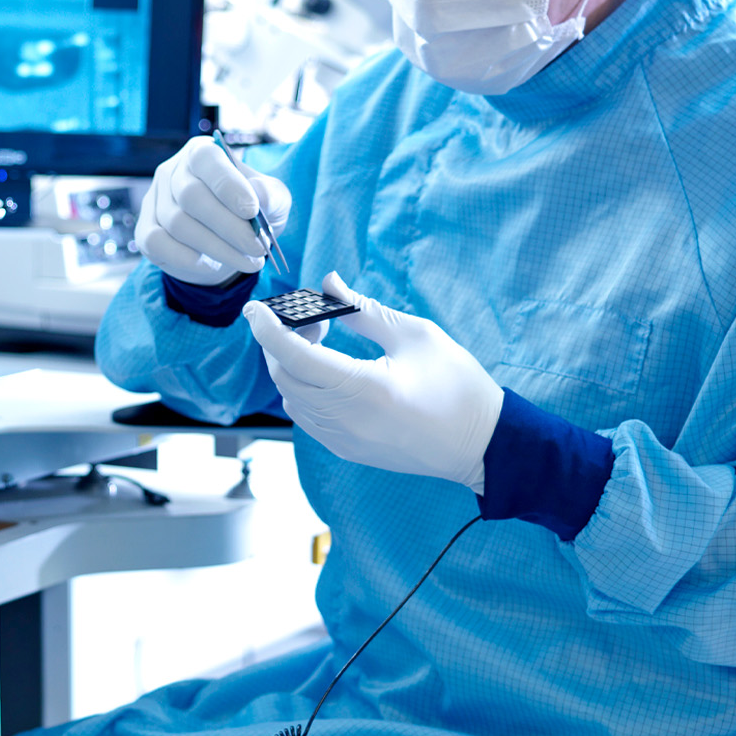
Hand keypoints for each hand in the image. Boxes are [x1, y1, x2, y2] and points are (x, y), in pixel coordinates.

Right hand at [136, 136, 290, 286]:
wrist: (229, 241)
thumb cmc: (250, 212)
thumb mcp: (272, 199)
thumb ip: (271, 195)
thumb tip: (259, 196)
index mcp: (202, 152)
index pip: (206, 159)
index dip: (227, 184)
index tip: (252, 211)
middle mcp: (173, 171)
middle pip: (191, 196)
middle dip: (228, 227)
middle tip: (257, 248)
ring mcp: (155, 199)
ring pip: (177, 224)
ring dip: (217, 248)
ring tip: (248, 261)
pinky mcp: (145, 229)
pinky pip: (157, 243)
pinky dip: (187, 258)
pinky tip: (212, 265)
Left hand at [243, 272, 502, 491]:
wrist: (482, 444)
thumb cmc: (457, 385)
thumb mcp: (415, 335)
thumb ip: (364, 310)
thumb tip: (329, 284)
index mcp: (363, 389)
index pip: (294, 356)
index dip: (267, 329)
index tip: (254, 308)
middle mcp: (346, 421)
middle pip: (285, 377)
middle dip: (282, 342)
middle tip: (313, 317)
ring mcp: (345, 441)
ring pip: (292, 398)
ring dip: (292, 366)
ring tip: (324, 341)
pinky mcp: (349, 451)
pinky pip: (307, 417)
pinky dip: (304, 388)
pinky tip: (328, 371)